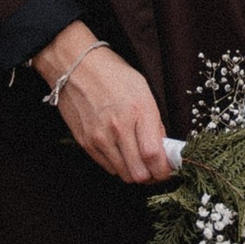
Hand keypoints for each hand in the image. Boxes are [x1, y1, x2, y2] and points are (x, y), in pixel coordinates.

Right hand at [34, 26, 172, 184]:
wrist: (75, 67)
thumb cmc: (113, 75)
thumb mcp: (143, 91)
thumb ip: (154, 123)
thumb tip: (163, 148)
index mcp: (139, 111)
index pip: (154, 156)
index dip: (165, 169)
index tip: (169, 168)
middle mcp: (119, 128)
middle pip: (139, 173)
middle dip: (152, 176)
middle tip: (156, 168)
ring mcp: (100, 138)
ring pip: (124, 175)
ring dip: (135, 172)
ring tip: (139, 161)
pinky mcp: (85, 143)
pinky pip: (108, 167)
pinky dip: (119, 166)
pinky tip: (122, 153)